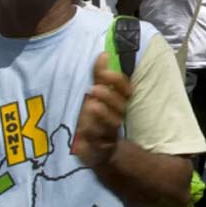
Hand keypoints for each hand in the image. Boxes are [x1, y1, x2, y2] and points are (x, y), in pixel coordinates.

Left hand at [73, 54, 132, 168]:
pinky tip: (80, 138)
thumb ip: (100, 76)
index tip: (104, 72)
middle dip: (109, 97)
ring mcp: (109, 135)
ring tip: (90, 106)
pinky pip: (96, 148)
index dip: (117, 80)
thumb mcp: (98, 95)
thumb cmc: (97, 116)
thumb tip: (104, 54)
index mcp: (119, 103)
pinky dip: (89, 144)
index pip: (125, 89)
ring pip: (111, 125)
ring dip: (102, 115)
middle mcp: (118, 117)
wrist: (101, 151)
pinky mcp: (98, 152)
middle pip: (120, 107)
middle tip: (93, 89)